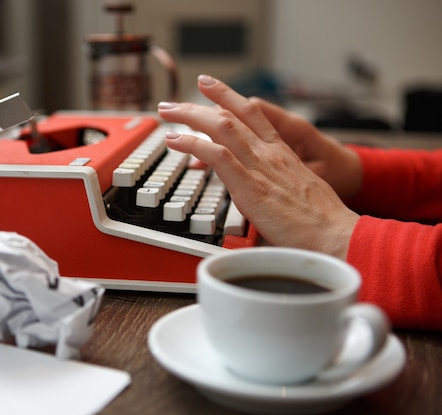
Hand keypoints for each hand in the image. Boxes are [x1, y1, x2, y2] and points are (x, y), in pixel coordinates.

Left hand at [157, 75, 358, 258]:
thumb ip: (277, 185)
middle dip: (199, 104)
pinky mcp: (251, 186)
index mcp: (282, 153)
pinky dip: (193, 144)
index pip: (253, 113)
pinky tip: (176, 141)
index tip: (210, 88)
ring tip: (168, 112)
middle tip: (175, 102)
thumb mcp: (299, 193)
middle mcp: (271, 153)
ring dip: (189, 117)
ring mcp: (261, 167)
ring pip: (221, 127)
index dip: (228, 96)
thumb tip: (264, 193)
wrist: (336, 236)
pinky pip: (217, 155)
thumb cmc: (321, 223)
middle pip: (231, 114)